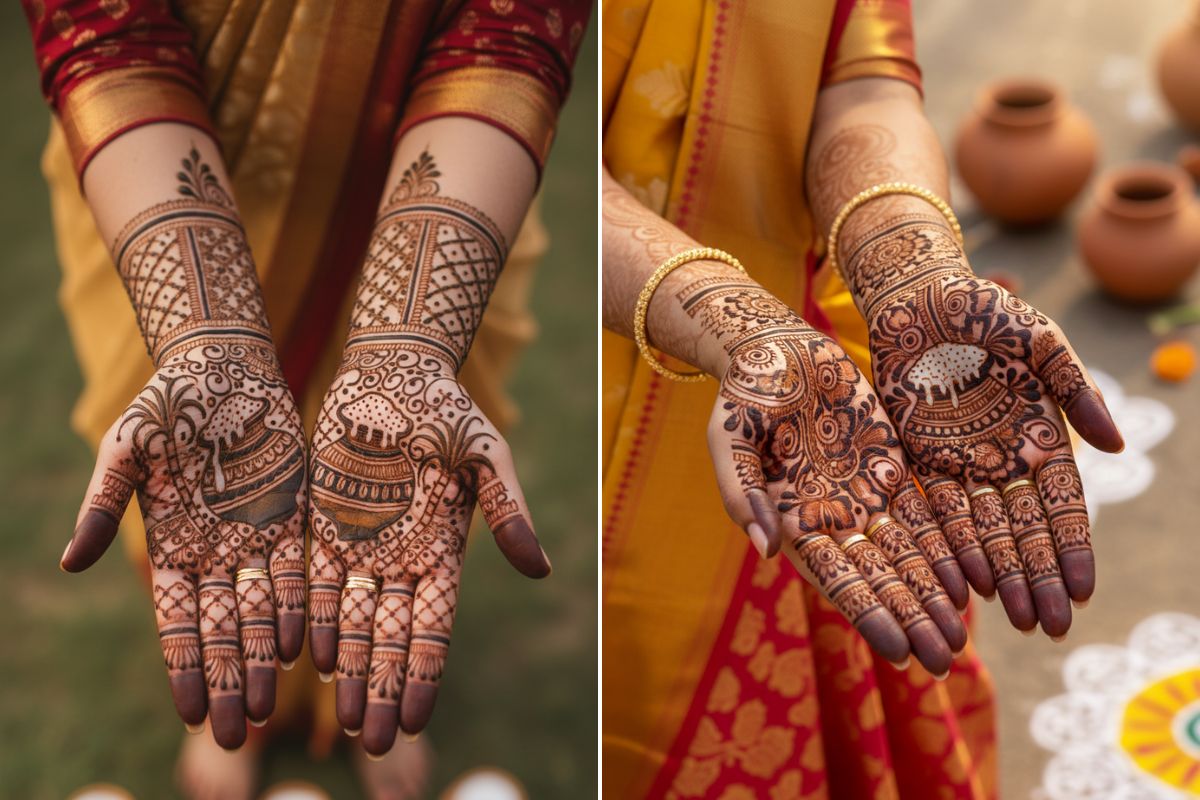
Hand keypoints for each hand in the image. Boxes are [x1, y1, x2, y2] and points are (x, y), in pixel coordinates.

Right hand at [63, 336, 306, 747]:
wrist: (223, 367)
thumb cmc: (165, 405)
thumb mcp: (126, 453)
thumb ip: (101, 507)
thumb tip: (68, 563)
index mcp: (171, 545)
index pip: (178, 621)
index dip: (184, 667)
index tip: (191, 712)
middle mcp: (215, 553)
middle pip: (222, 631)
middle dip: (227, 681)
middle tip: (237, 736)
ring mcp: (255, 538)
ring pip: (260, 612)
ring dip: (262, 660)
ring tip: (268, 709)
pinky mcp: (293, 517)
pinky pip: (296, 572)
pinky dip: (297, 610)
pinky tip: (301, 649)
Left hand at [307, 344, 548, 754]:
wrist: (393, 370)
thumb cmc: (448, 409)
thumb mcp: (486, 457)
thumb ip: (508, 512)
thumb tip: (540, 571)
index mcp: (444, 550)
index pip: (434, 627)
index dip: (425, 674)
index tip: (417, 720)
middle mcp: (402, 558)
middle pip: (392, 639)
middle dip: (384, 690)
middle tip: (374, 745)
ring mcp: (362, 545)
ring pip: (354, 623)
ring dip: (350, 672)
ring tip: (345, 722)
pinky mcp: (323, 526)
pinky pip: (318, 584)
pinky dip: (316, 622)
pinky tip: (310, 660)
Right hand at [680, 277, 967, 674]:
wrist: (776, 350)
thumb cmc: (743, 394)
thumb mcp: (728, 439)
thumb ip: (740, 492)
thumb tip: (764, 549)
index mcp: (790, 521)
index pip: (834, 579)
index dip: (867, 614)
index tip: (897, 652)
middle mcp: (830, 520)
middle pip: (877, 579)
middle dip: (909, 619)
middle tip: (943, 660)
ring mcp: (862, 497)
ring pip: (905, 557)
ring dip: (931, 597)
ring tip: (960, 638)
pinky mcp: (889, 470)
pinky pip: (923, 517)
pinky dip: (944, 550)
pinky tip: (969, 583)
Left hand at [862, 244, 1121, 636]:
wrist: (918, 295)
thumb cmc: (986, 311)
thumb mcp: (1040, 343)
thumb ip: (1075, 390)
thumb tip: (1115, 449)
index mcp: (1039, 435)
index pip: (1061, 505)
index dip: (1072, 549)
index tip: (1084, 592)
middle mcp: (1001, 458)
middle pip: (1023, 530)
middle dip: (1038, 580)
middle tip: (1051, 630)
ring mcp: (959, 462)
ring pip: (984, 531)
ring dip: (1001, 576)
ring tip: (1016, 621)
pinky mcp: (916, 458)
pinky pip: (936, 511)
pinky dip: (952, 546)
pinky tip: (965, 585)